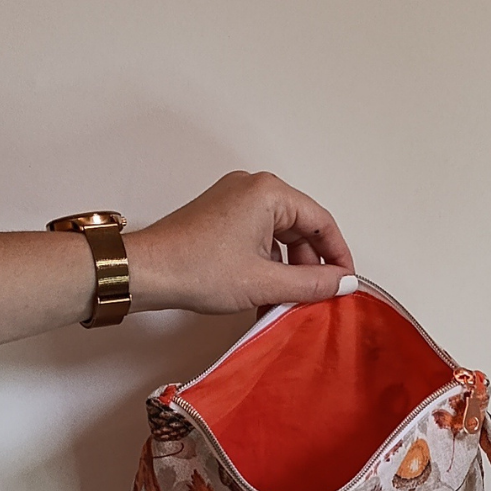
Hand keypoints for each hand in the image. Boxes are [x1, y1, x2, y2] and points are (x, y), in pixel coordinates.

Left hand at [123, 171, 356, 313]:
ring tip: (287, 302)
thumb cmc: (195, 269)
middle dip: (310, 266)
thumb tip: (342, 283)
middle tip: (316, 297)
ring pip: (279, 237)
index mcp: (269, 192)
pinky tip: (264, 295)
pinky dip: (266, 265)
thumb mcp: (265, 282)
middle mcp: (253, 188)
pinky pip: (258, 238)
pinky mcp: (220, 217)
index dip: (338, 255)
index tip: (345, 282)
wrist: (145, 273)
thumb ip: (312, 283)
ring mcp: (234, 201)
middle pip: (300, 228)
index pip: (321, 222)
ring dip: (287, 270)